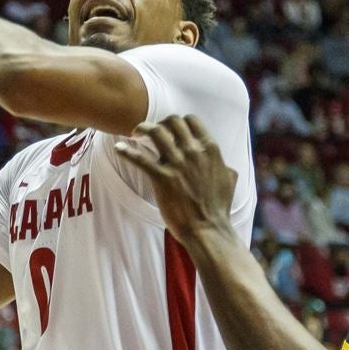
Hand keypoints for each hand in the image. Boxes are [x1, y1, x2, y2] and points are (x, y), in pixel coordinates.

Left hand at [114, 115, 236, 240]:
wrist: (208, 229)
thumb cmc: (218, 207)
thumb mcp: (229, 180)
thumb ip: (224, 166)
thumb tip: (224, 163)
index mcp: (210, 149)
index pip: (191, 120)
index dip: (178, 121)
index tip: (170, 128)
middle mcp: (193, 151)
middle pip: (171, 122)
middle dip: (160, 123)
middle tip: (151, 132)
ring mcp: (177, 163)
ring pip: (155, 132)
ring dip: (143, 129)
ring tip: (135, 133)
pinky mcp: (162, 177)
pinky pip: (140, 158)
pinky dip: (127, 151)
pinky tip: (119, 148)